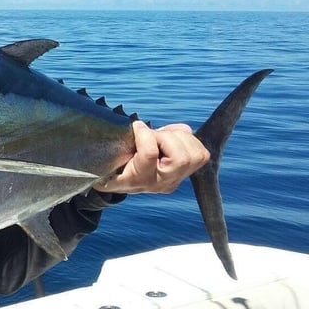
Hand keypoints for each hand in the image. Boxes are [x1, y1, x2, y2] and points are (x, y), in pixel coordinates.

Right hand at [95, 121, 209, 193]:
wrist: (123, 181)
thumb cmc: (113, 164)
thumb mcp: (108, 156)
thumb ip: (120, 141)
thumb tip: (142, 127)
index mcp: (136, 179)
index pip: (149, 155)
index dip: (144, 134)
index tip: (136, 125)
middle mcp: (160, 182)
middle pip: (180, 158)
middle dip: (166, 137)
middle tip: (152, 133)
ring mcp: (176, 179)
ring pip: (194, 155)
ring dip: (179, 138)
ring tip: (163, 136)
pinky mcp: (186, 173)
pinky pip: (201, 154)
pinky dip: (189, 140)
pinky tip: (173, 138)